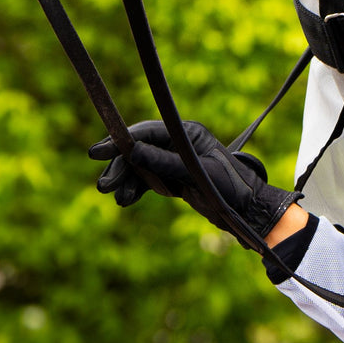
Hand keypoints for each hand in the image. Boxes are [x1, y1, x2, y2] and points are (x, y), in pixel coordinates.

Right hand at [89, 120, 300, 245]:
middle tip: (104, 186)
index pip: (146, 132)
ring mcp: (175, 161)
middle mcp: (178, 143)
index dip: (120, 141)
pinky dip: (135, 190)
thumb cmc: (229, 186)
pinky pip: (147, 181)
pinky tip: (124, 200)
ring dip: (126, 181)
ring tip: (116, 197)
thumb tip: (130, 151)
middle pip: (138, 150)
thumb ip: (164, 162)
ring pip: (140, 167)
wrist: (247, 210)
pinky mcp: (174, 179)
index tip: (96, 152)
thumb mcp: (195, 173)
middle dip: (120, 166)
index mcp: (186, 132)